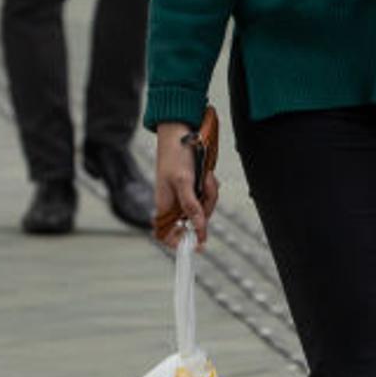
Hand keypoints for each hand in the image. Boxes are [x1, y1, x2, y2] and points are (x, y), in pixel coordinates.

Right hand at [154, 120, 218, 242]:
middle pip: (195, 221)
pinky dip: (210, 186)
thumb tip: (198, 229)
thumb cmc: (175, 154)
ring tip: (206, 176)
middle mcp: (175, 203)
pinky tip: (207, 174)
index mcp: (165, 206)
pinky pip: (207, 194)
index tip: (199, 245)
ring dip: (210, 193)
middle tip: (206, 187)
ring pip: (204, 207)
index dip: (180, 243)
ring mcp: (185, 195)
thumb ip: (191, 206)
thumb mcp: (184, 181)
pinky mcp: (194, 186)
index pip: (167, 234)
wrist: (180, 130)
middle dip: (206, 206)